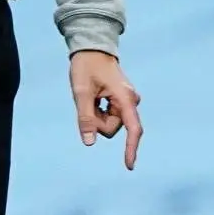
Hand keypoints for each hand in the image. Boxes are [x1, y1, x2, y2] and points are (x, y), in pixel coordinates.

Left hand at [69, 51, 142, 169]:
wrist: (92, 48)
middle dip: (96, 122)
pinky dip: (98, 112)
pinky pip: (108, 117)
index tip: (129, 166)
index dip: (130, 148)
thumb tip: (89, 142)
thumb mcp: (81, 92)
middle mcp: (130, 102)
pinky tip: (95, 97)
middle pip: (113, 128)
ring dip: (96, 116)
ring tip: (90, 96)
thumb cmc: (86, 67)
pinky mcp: (121, 102)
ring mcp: (126, 102)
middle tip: (86, 101)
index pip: (133, 129)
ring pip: (110, 124)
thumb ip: (85, 117)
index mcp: (125, 98)